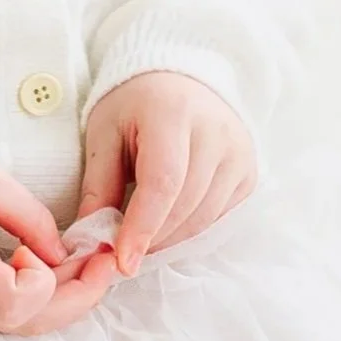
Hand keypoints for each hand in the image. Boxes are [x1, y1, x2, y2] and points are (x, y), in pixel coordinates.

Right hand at [0, 145, 122, 334]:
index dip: (41, 284)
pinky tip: (60, 268)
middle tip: (106, 259)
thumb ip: (28, 215)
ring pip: (21, 325)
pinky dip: (41, 297)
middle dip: (79, 295)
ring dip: (65, 297)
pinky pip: (6, 316)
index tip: (35, 249)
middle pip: (28, 325)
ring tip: (92, 259)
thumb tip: (63, 252)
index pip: (12, 306)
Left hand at [75, 71, 257, 274]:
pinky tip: (170, 221)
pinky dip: (193, 228)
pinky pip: (221, 215)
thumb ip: (98, 186)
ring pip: (205, 217)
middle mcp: (215, 131)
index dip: (142, 227)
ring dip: (171, 238)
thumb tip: (91, 241)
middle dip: (152, 238)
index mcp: (172, 113)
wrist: (177, 79)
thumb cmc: (134, 105)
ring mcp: (239, 151)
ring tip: (143, 238)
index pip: (163, 183)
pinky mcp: (249, 169)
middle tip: (123, 252)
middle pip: (185, 205)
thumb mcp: (104, 133)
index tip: (123, 262)